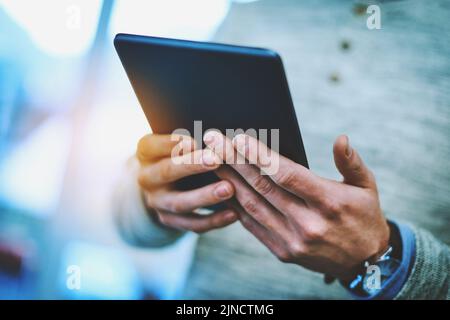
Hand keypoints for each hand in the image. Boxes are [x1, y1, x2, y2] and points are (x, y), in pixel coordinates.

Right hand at [136, 133, 237, 232]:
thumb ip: (194, 140)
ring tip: (229, 189)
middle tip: (216, 160)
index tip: (194, 140)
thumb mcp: (180, 143)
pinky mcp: (170, 221)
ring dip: (205, 196)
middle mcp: (147, 177)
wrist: (167, 185)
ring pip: (180, 202)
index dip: (172, 143)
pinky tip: (233, 214)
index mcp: (146, 152)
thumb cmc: (182, 153)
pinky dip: (214, 220)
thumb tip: (219, 134)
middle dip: (192, 166)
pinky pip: (192, 224)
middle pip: (167, 171)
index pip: (152, 146)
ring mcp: (157, 202)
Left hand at [204, 131, 389, 278]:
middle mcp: (307, 224)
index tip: (238, 138)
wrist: (364, 262)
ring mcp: (292, 240)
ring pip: (252, 205)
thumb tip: (341, 138)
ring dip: (229, 181)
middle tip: (213, 141)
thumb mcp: (366, 187)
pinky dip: (237, 204)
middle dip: (234, 161)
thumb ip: (351, 162)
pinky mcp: (283, 252)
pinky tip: (224, 187)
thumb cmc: (364, 217)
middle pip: (262, 187)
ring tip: (212, 161)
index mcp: (329, 203)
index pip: (286, 174)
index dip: (259, 155)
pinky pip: (253, 225)